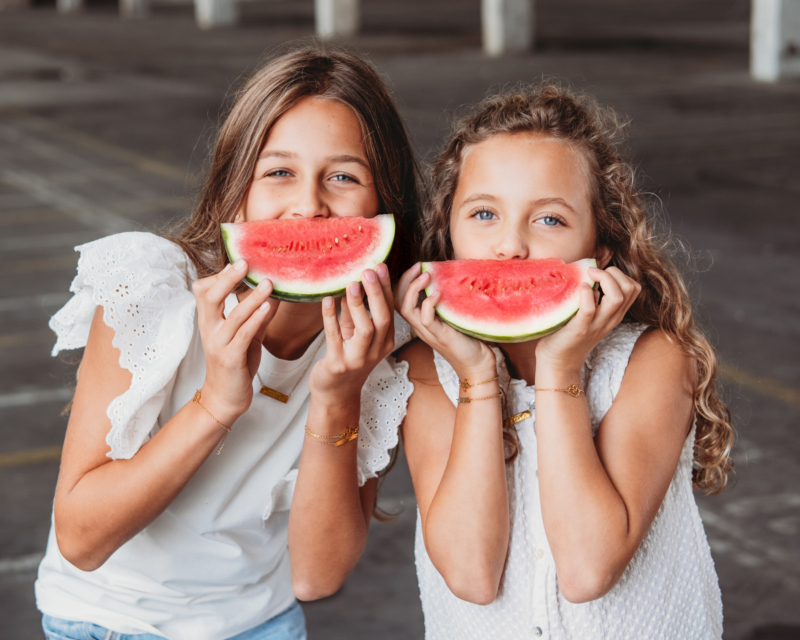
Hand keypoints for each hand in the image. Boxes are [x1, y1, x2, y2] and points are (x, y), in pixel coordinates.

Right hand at [193, 260, 278, 421]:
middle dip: (226, 278)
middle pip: (209, 297)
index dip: (218, 275)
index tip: (237, 261)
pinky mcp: (230, 358)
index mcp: (209, 322)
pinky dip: (256, 319)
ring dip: (251, 298)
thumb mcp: (247, 336)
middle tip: (244, 262)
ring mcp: (218, 344)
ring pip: (233, 315)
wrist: (225, 399)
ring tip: (268, 283)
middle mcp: (209, 330)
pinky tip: (267, 307)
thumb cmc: (236, 365)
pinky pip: (243, 334)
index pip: (204, 291)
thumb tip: (272, 294)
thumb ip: (257, 317)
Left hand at [309, 263, 394, 406]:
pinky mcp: (338, 364)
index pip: (389, 310)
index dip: (385, 288)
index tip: (380, 266)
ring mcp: (358, 359)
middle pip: (382, 317)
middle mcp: (376, 350)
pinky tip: (327, 300)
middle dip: (376, 292)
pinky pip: (335, 337)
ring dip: (357, 304)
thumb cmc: (347, 359)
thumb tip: (355, 282)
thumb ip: (356, 313)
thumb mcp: (355, 335)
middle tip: (368, 270)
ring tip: (350, 283)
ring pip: (364, 328)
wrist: (335, 393)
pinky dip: (331, 317)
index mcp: (385, 341)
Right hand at [395, 264, 495, 378]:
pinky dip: (428, 304)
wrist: (478, 363)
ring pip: (406, 309)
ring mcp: (428, 332)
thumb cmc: (468, 339)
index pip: (400, 299)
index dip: (403, 281)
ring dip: (413, 289)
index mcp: (421, 320)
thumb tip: (448, 277)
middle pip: (397, 302)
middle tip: (418, 266)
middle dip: (404, 280)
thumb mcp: (452, 315)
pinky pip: (425, 319)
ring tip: (425, 276)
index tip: (417, 266)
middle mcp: (420, 326)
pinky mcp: (439, 336)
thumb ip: (446, 301)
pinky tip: (438, 294)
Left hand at [535, 266, 640, 372]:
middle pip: (630, 289)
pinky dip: (586, 294)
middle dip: (614, 273)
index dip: (621, 274)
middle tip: (593, 272)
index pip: (634, 288)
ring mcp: (596, 324)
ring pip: (617, 298)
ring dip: (604, 279)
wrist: (559, 360)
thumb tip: (590, 273)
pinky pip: (589, 309)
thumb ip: (595, 297)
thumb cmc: (569, 331)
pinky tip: (579, 287)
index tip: (600, 273)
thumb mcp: (590, 313)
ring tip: (588, 276)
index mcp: (614, 314)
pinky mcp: (579, 329)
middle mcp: (610, 318)